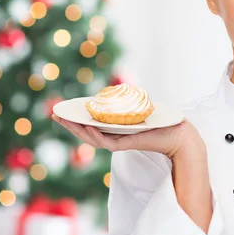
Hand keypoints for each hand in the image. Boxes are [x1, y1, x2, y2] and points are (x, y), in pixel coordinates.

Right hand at [52, 115, 203, 159]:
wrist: (179, 134)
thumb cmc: (162, 122)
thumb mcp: (140, 109)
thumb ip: (128, 103)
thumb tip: (119, 90)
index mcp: (116, 130)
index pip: (91, 126)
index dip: (75, 120)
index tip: (62, 112)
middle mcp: (115, 137)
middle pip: (87, 133)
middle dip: (70, 124)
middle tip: (55, 115)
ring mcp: (120, 142)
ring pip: (93, 138)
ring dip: (77, 130)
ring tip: (64, 121)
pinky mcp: (127, 144)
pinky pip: (106, 142)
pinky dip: (95, 135)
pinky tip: (86, 126)